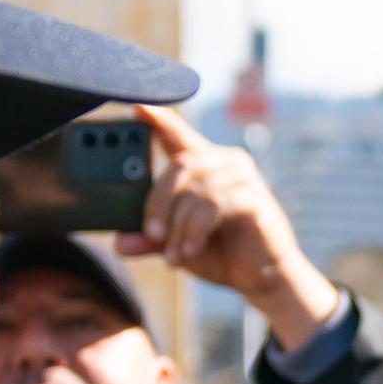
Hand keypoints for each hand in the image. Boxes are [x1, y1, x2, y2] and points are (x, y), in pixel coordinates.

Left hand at [117, 105, 338, 350]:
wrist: (263, 277)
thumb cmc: (221, 252)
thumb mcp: (177, 245)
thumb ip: (150, 240)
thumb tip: (119, 243)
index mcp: (202, 166)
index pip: (177, 135)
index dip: (157, 119)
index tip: (136, 107)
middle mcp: (223, 162)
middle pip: (179, 166)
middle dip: (158, 203)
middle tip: (151, 235)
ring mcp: (241, 176)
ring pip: (194, 190)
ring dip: (178, 226)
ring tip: (174, 256)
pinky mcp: (254, 197)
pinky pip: (213, 205)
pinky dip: (195, 231)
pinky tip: (190, 251)